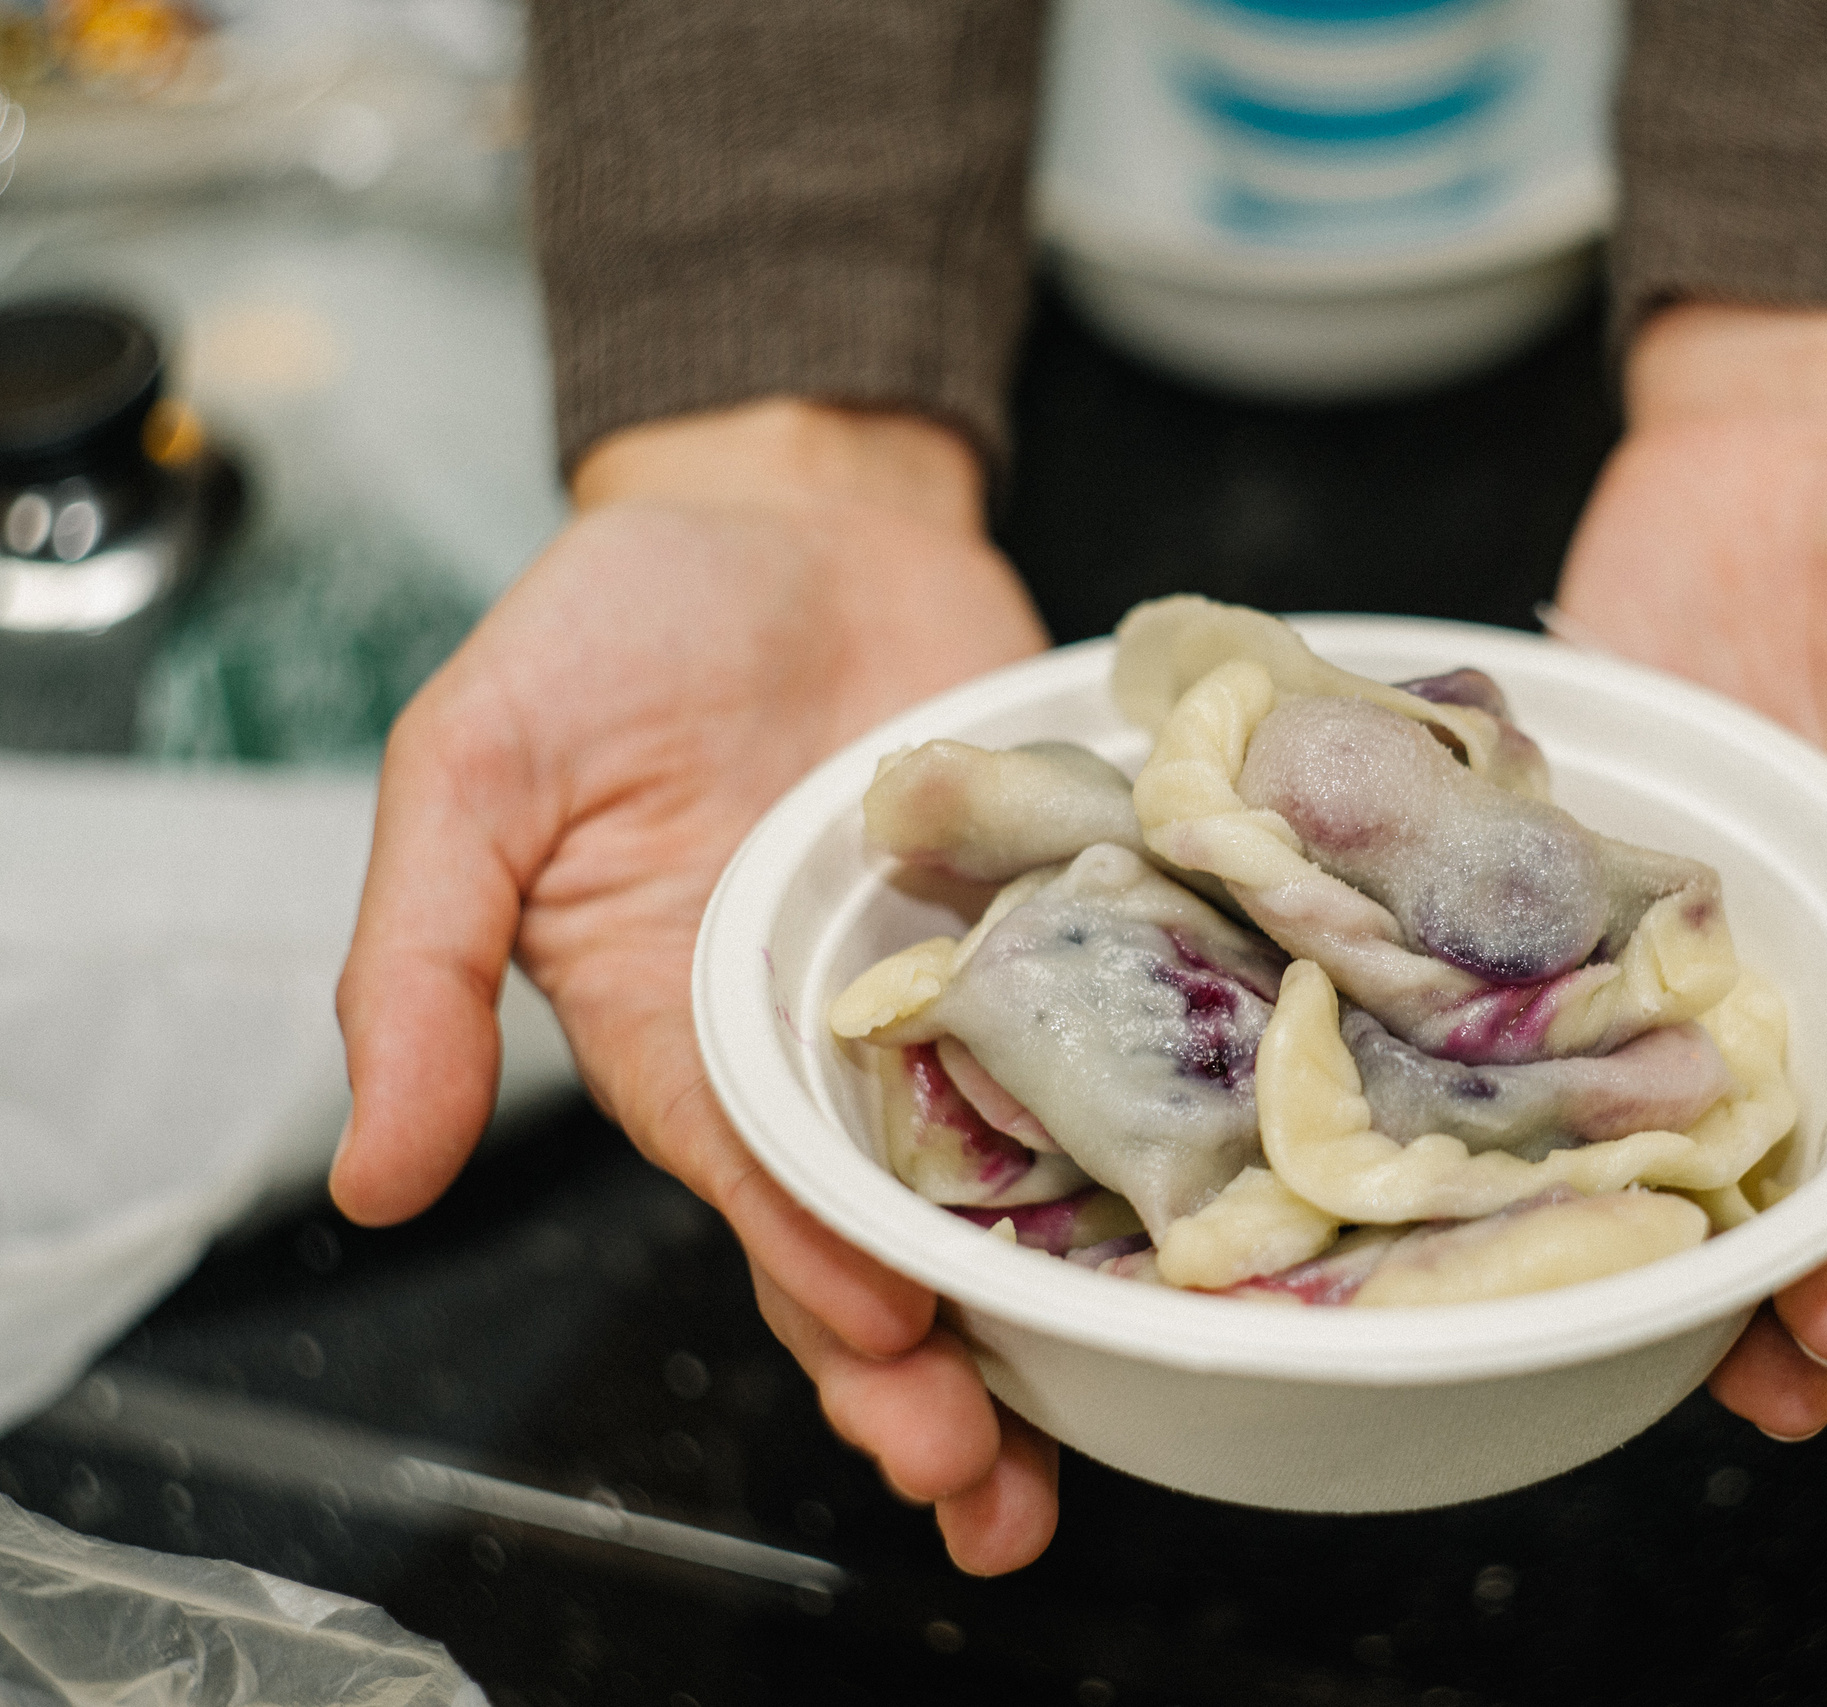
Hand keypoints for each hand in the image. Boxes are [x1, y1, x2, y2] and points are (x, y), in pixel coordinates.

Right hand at [331, 400, 1060, 1569]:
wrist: (796, 507)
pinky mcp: (1075, 919)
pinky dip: (1174, 1116)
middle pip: (889, 1244)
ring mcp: (969, 993)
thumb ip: (418, 961)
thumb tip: (374, 1178)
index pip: (757, 1199)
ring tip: (1118, 1413)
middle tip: (1000, 1490)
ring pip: (1017, 1181)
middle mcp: (835, 1049)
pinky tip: (1235, 1203)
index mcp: (693, 1045)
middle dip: (940, 1370)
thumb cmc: (619, 627)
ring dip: (1057, 1301)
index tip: (889, 1351)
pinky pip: (1129, 1030)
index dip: (816, 1282)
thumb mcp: (475, 769)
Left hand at [1556, 305, 1826, 1436]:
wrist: (1802, 440)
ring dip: (1681, 1245)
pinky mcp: (1583, 903)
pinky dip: (1544, 1103)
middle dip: (1816, 1277)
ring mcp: (1705, 957)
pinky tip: (1514, 1169)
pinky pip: (1563, 1022)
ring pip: (1692, 1141)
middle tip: (1788, 1342)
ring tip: (1660, 1326)